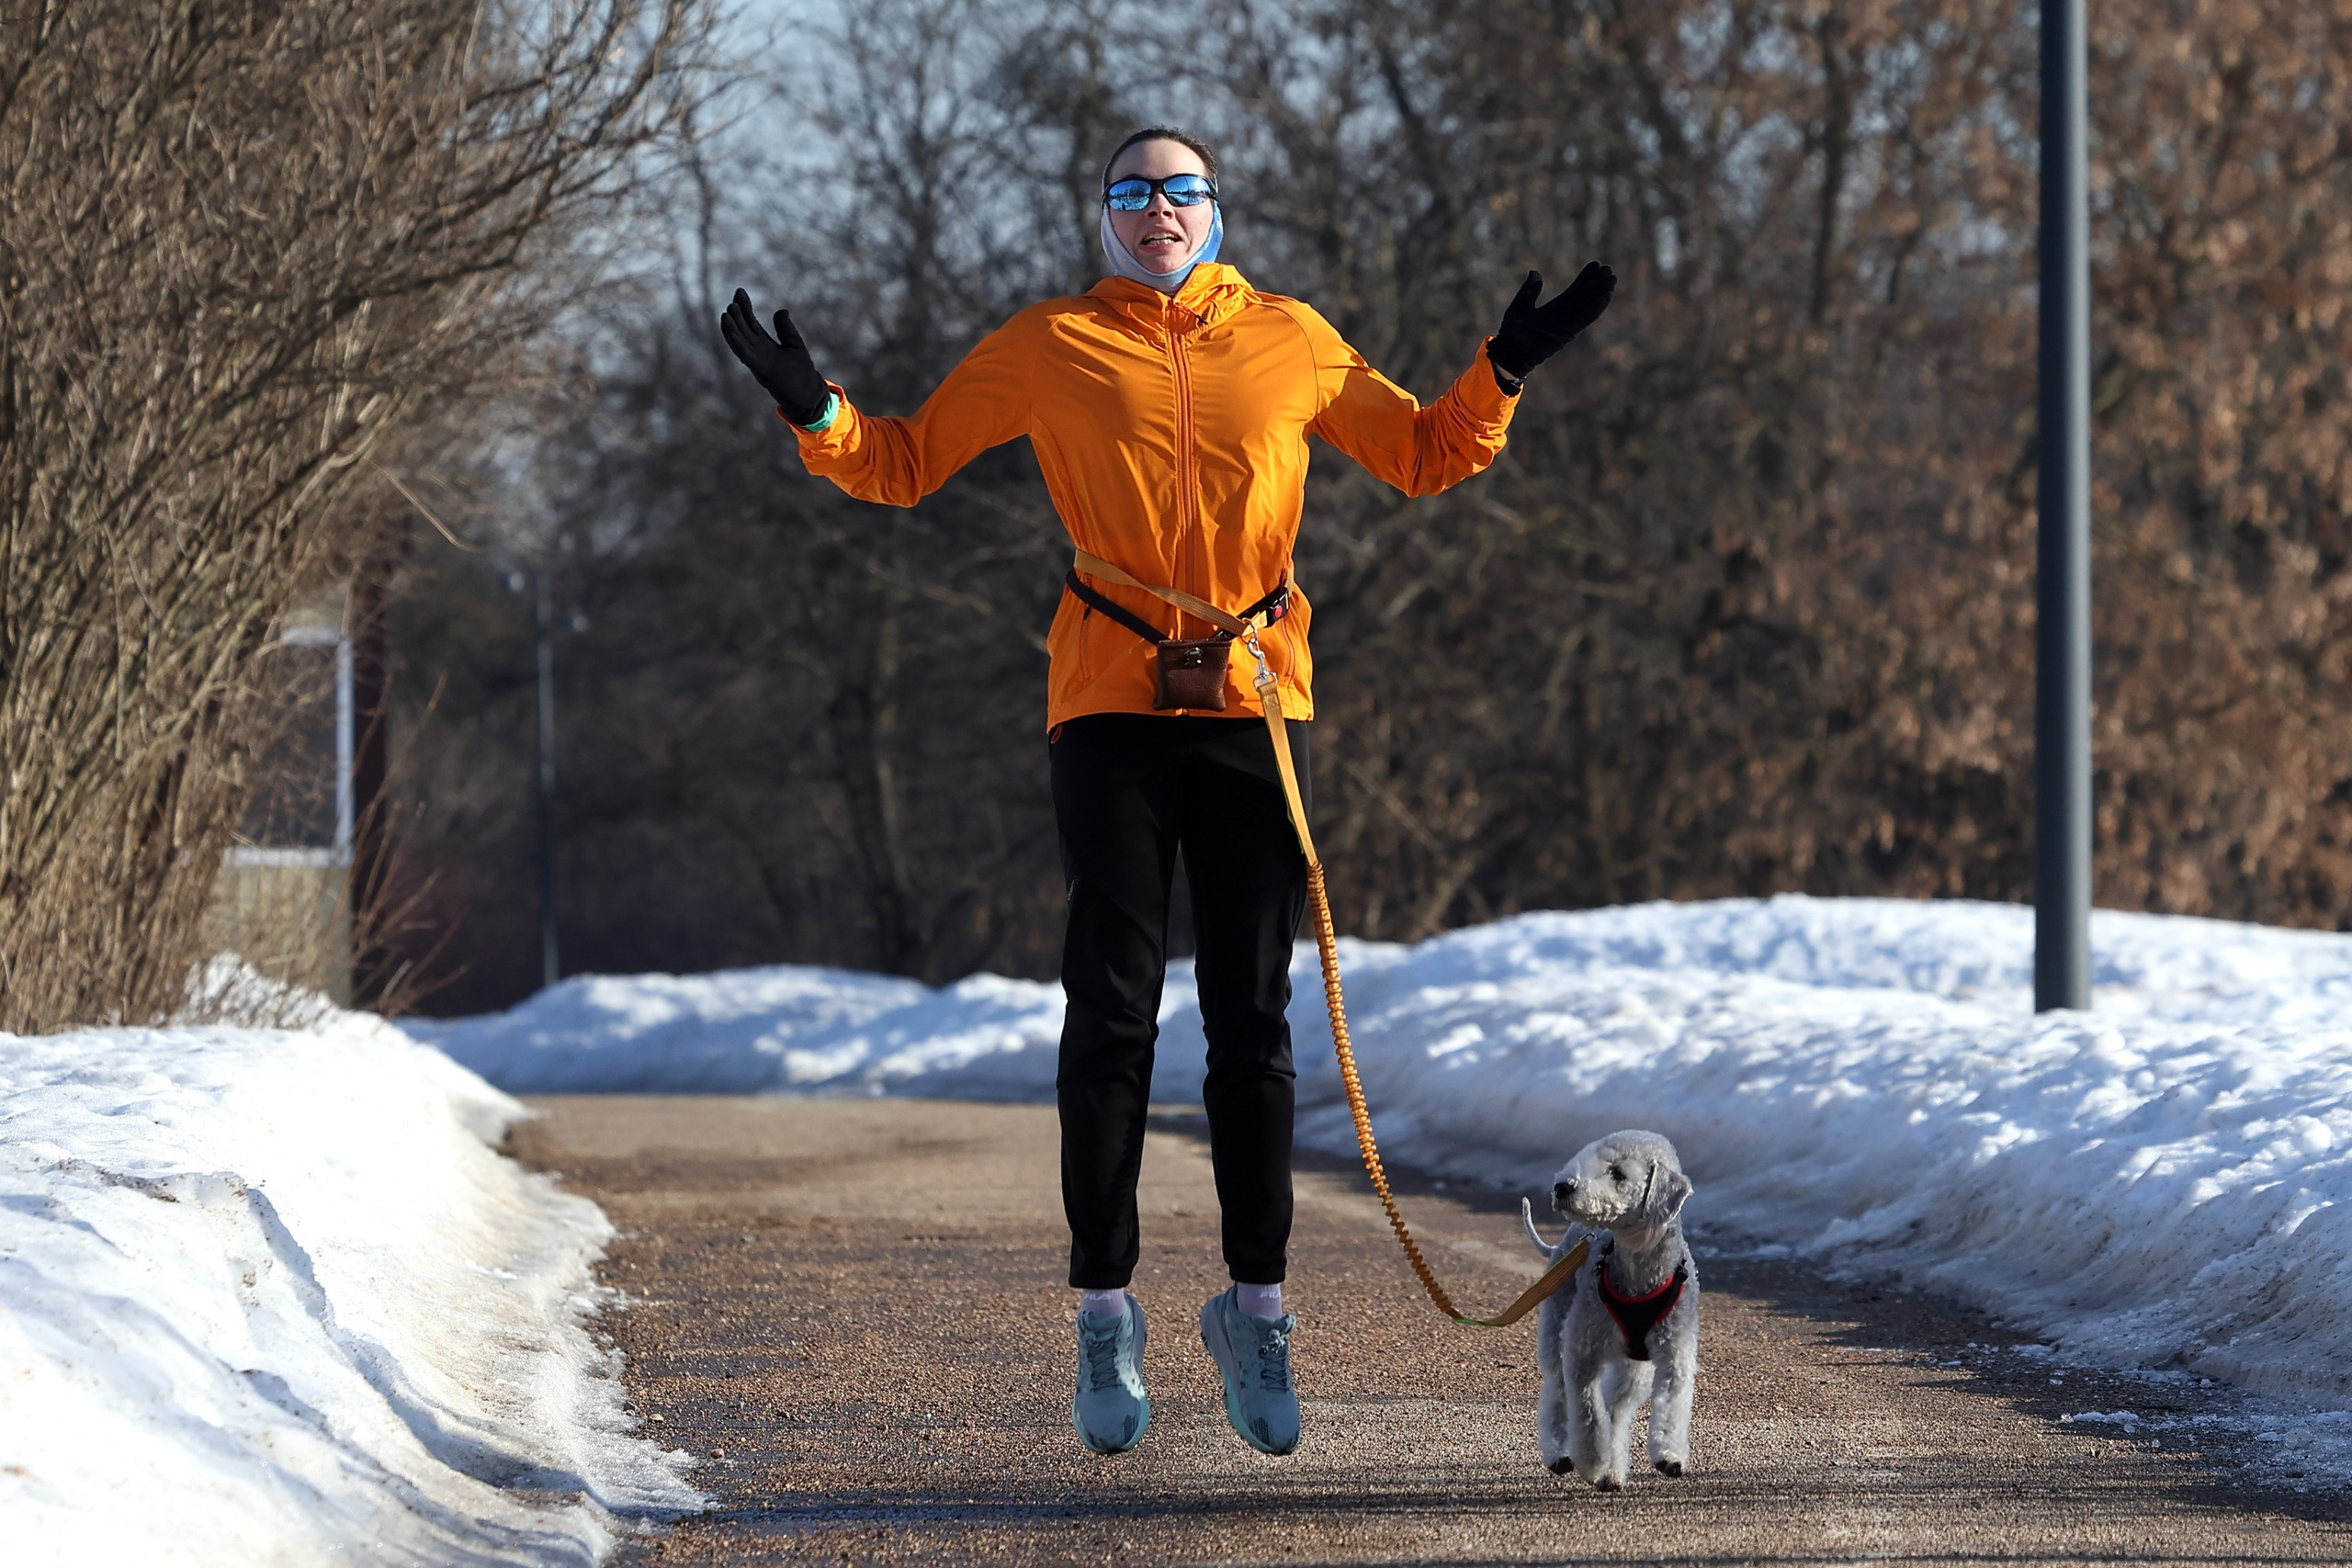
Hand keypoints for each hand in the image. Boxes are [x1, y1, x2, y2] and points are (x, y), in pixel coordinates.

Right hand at [720, 288, 831, 425]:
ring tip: (726, 313)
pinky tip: (730, 330)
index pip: (751, 323)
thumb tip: (781, 310)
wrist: (808, 396)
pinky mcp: (759, 369)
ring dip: (731, 328)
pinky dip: (736, 342)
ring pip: (739, 341)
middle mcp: (757, 351)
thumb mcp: (794, 345)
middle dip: (737, 314)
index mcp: (765, 345)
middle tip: (734, 299)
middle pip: (743, 329)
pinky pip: (744, 354)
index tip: (740, 291)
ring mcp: (757, 360)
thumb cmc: (801, 373)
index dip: (745, 307)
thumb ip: (785, 329)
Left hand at [1487, 262, 1616, 385]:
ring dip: (1601, 292)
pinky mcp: (1568, 332)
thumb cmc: (1512, 334)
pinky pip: (1586, 317)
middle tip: (1608, 268)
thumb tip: (1535, 273)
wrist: (1509, 353)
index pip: (1574, 292)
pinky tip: (1606, 293)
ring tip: (1612, 277)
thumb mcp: (1520, 306)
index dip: (1585, 279)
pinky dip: (1597, 305)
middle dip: (1597, 283)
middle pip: (1585, 297)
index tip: (1594, 265)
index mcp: (1554, 311)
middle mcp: (1564, 317)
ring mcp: (1567, 325)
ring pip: (1589, 306)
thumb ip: (1528, 291)